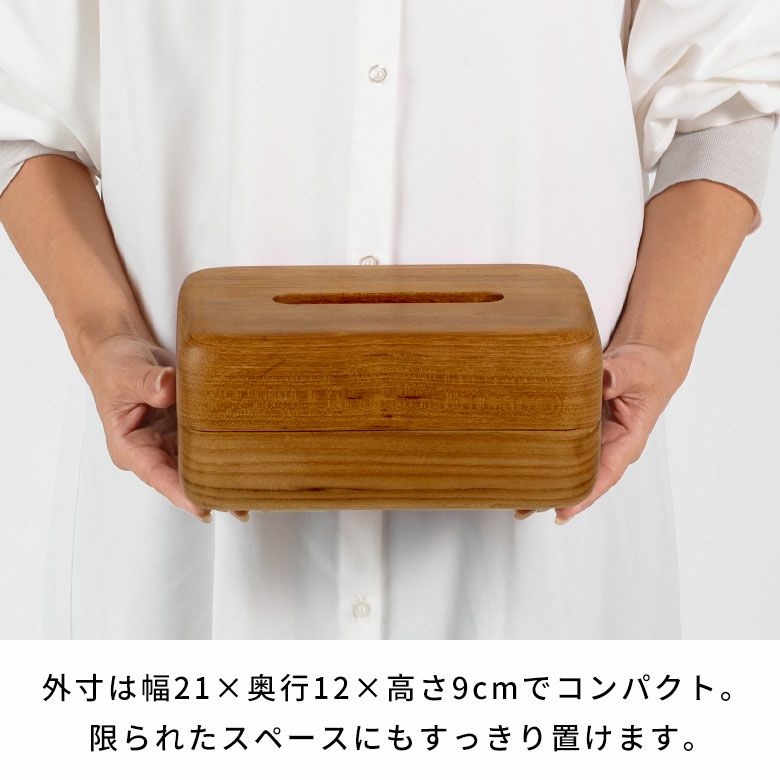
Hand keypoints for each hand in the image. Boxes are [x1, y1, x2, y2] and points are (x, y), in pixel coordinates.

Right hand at [83, 331, 249, 522]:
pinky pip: (210, 444)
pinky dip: (228, 452)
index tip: (203, 507)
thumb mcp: (126, 372)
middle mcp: (154, 451)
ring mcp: (174, 442)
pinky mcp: (191, 430)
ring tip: (252, 495)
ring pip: (200, 467)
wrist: (122, 352)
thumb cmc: (116, 365)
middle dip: (210, 493)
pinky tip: (251, 463)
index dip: (180, 493)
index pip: (157, 475)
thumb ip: (146, 382)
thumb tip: (166, 388)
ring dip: (223, 479)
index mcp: (131, 448)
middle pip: (184, 479)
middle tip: (240, 506)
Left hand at [514, 342, 683, 524]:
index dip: (584, 495)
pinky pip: (559, 445)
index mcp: (627, 441)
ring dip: (545, 481)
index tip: (563, 512)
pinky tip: (519, 466)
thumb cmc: (648, 370)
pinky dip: (541, 456)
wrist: (645, 361)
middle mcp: (607, 446)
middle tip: (526, 508)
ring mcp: (591, 439)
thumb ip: (621, 376)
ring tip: (517, 501)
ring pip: (567, 466)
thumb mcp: (638, 371)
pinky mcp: (577, 427)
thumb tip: (605, 380)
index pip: (605, 475)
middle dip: (556, 495)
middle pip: (581, 478)